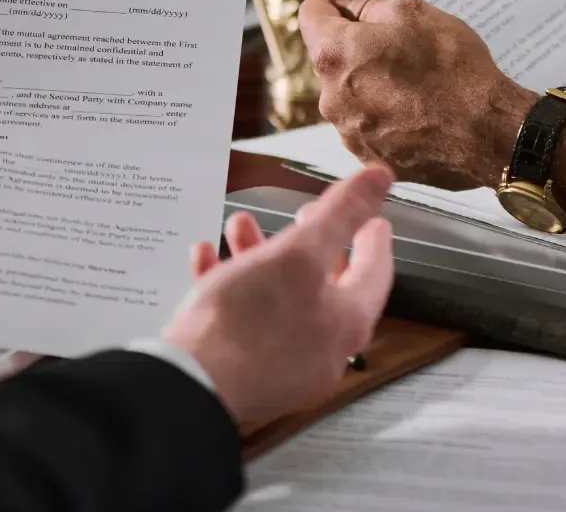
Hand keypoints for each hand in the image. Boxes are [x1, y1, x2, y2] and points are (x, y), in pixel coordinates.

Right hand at [161, 166, 393, 424]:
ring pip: (280, 296)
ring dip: (261, 254)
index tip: (371, 214)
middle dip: (308, 239)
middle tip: (300, 214)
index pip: (375, 270)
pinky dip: (230, 285)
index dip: (372, 235)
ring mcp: (281, 366)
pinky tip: (202, 256)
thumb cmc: (248, 318)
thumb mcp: (298, 252)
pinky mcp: (241, 373)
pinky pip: (244, 320)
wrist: (182, 390)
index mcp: (347, 322)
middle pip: (324, 282)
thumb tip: (382, 175)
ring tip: (237, 224)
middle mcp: (323, 349)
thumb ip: (342, 212)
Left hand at [297, 0, 534, 190]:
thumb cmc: (451, 67)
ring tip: (415, 80)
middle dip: (356, 45)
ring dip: (371, 82)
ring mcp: (350, 132)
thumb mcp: (414, 15)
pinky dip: (385, 114)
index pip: (311, 16)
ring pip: (351, 94)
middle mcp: (331, 97)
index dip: (329, 2)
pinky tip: (418, 109)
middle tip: (398, 40)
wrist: (486, 131)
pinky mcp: (372, 156)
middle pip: (331, 59)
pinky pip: (369, 126)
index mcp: (335, 54)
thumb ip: (366, 2)